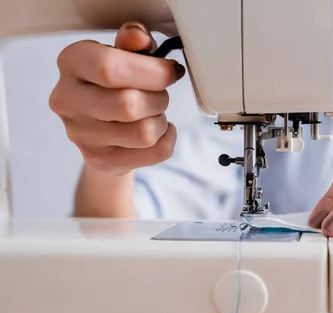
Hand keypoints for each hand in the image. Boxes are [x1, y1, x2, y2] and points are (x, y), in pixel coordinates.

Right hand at [49, 21, 185, 175]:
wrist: (99, 127)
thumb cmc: (113, 84)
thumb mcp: (122, 55)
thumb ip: (132, 43)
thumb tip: (139, 37)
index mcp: (70, 63)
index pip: (110, 68)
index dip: (152, 71)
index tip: (170, 72)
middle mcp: (67, 99)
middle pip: (129, 105)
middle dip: (159, 98)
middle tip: (160, 94)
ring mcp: (80, 134)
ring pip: (144, 133)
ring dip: (161, 121)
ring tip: (154, 113)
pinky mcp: (100, 160)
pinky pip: (155, 152)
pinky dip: (167, 139)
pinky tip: (159, 131)